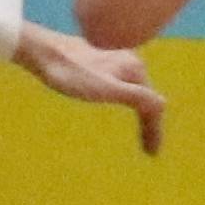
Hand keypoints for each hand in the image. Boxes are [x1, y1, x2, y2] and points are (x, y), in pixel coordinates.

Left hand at [14, 23, 168, 155]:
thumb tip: (163, 105)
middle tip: (150, 151)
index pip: (152, 105)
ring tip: (141, 134)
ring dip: (139, 113)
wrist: (42, 51)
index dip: (154, 131)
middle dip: (150, 123)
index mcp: (134, 69)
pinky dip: (127, 101)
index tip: (153, 154)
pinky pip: (123, 86)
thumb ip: (134, 96)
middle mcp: (130, 61)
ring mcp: (116, 59)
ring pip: (134, 91)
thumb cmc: (70, 73)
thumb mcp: (104, 88)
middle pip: (145, 98)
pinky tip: (118, 104)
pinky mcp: (102, 61)